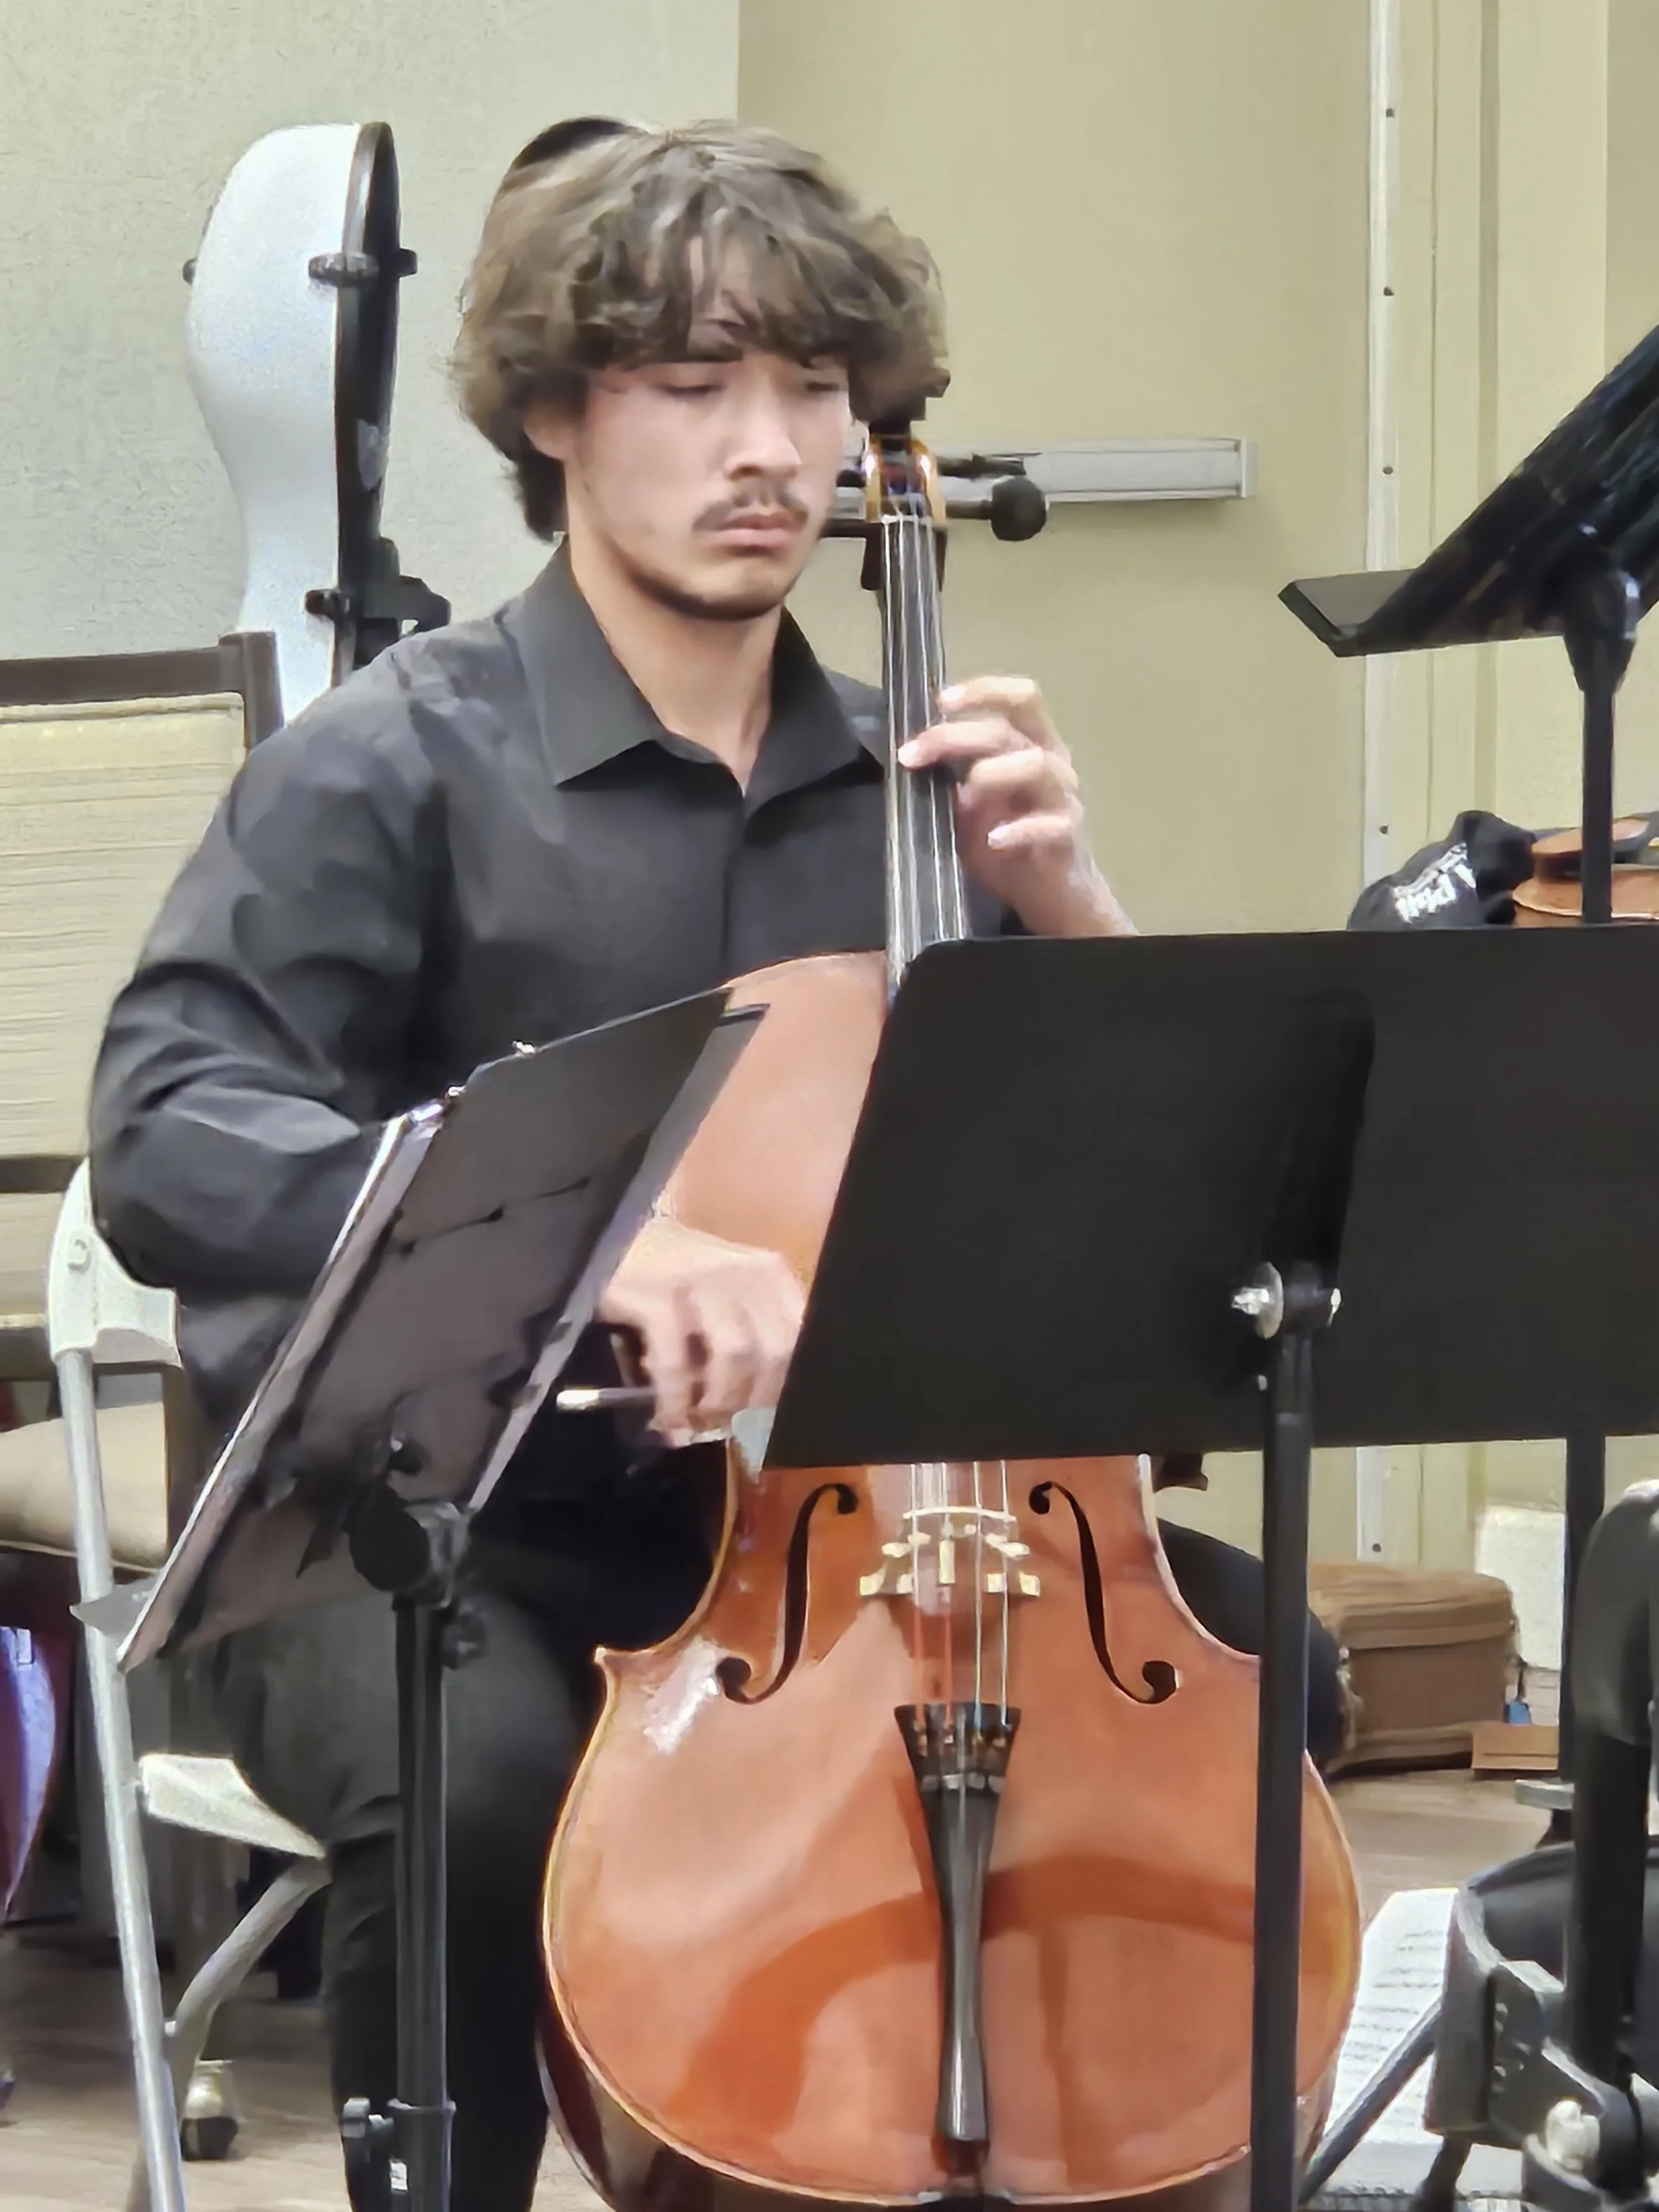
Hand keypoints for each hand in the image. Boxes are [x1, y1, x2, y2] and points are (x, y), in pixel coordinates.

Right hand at [597, 1214, 804, 1446]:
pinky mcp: (658, 1297)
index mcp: (769, 1272)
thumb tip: (754, 1405)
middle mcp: (744, 1272)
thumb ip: (747, 1330)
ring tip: (697, 1420)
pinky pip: (677, 1364)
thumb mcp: (723, 1289)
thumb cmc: (670, 1268)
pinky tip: (668, 1417)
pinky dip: (675, 1400)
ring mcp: (701, 1281)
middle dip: (752, 1400)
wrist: (609, 1233)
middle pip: (774, 1352)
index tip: (762, 1415)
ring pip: (734, 1357)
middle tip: (727, 1424)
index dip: (784, 1385)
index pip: (799, 1337)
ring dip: (717, 1401)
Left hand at [898, 675, 1132, 938]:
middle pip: (1007, 730)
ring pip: (1035, 764)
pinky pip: (1049, 823)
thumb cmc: (1005, 839)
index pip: (1019, 698)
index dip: (982, 691)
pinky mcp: (1068, 833)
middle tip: (911, 754)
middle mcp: (1051, 759)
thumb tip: (912, 755)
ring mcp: (1064, 795)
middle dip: (954, 736)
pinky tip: (993, 839)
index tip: (940, 702)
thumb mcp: (969, 804)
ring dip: (989, 774)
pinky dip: (1018, 829)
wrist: (1049, 891)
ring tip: (962, 797)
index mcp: (1031, 742)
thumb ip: (951, 777)